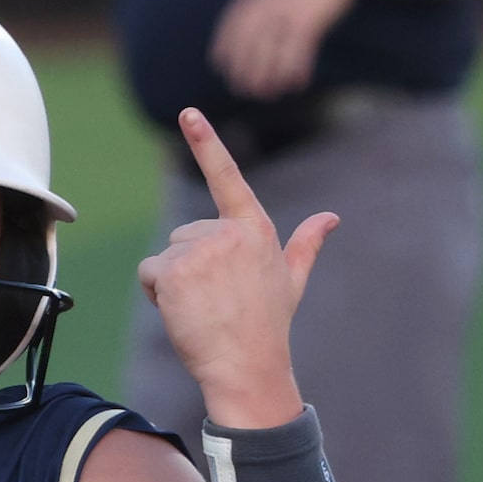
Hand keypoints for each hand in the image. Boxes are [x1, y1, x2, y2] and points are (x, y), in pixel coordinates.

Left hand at [138, 112, 335, 428]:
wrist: (247, 368)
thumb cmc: (268, 328)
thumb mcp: (291, 280)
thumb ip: (306, 244)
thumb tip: (331, 218)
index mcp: (255, 229)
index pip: (227, 177)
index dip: (206, 142)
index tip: (189, 113)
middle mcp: (227, 233)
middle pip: (184, 236)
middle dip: (190, 267)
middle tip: (215, 301)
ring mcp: (199, 250)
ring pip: (166, 256)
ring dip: (174, 284)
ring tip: (202, 310)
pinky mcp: (175, 271)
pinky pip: (151, 273)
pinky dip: (158, 296)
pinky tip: (183, 314)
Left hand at [209, 0, 371, 99]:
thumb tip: (251, 20)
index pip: (231, 24)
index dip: (223, 46)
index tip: (218, 66)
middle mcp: (269, 4)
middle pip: (249, 44)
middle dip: (243, 70)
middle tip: (242, 90)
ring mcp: (288, 12)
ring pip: (272, 53)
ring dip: (269, 77)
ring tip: (268, 94)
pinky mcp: (309, 21)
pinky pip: (299, 52)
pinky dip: (296, 70)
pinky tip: (297, 84)